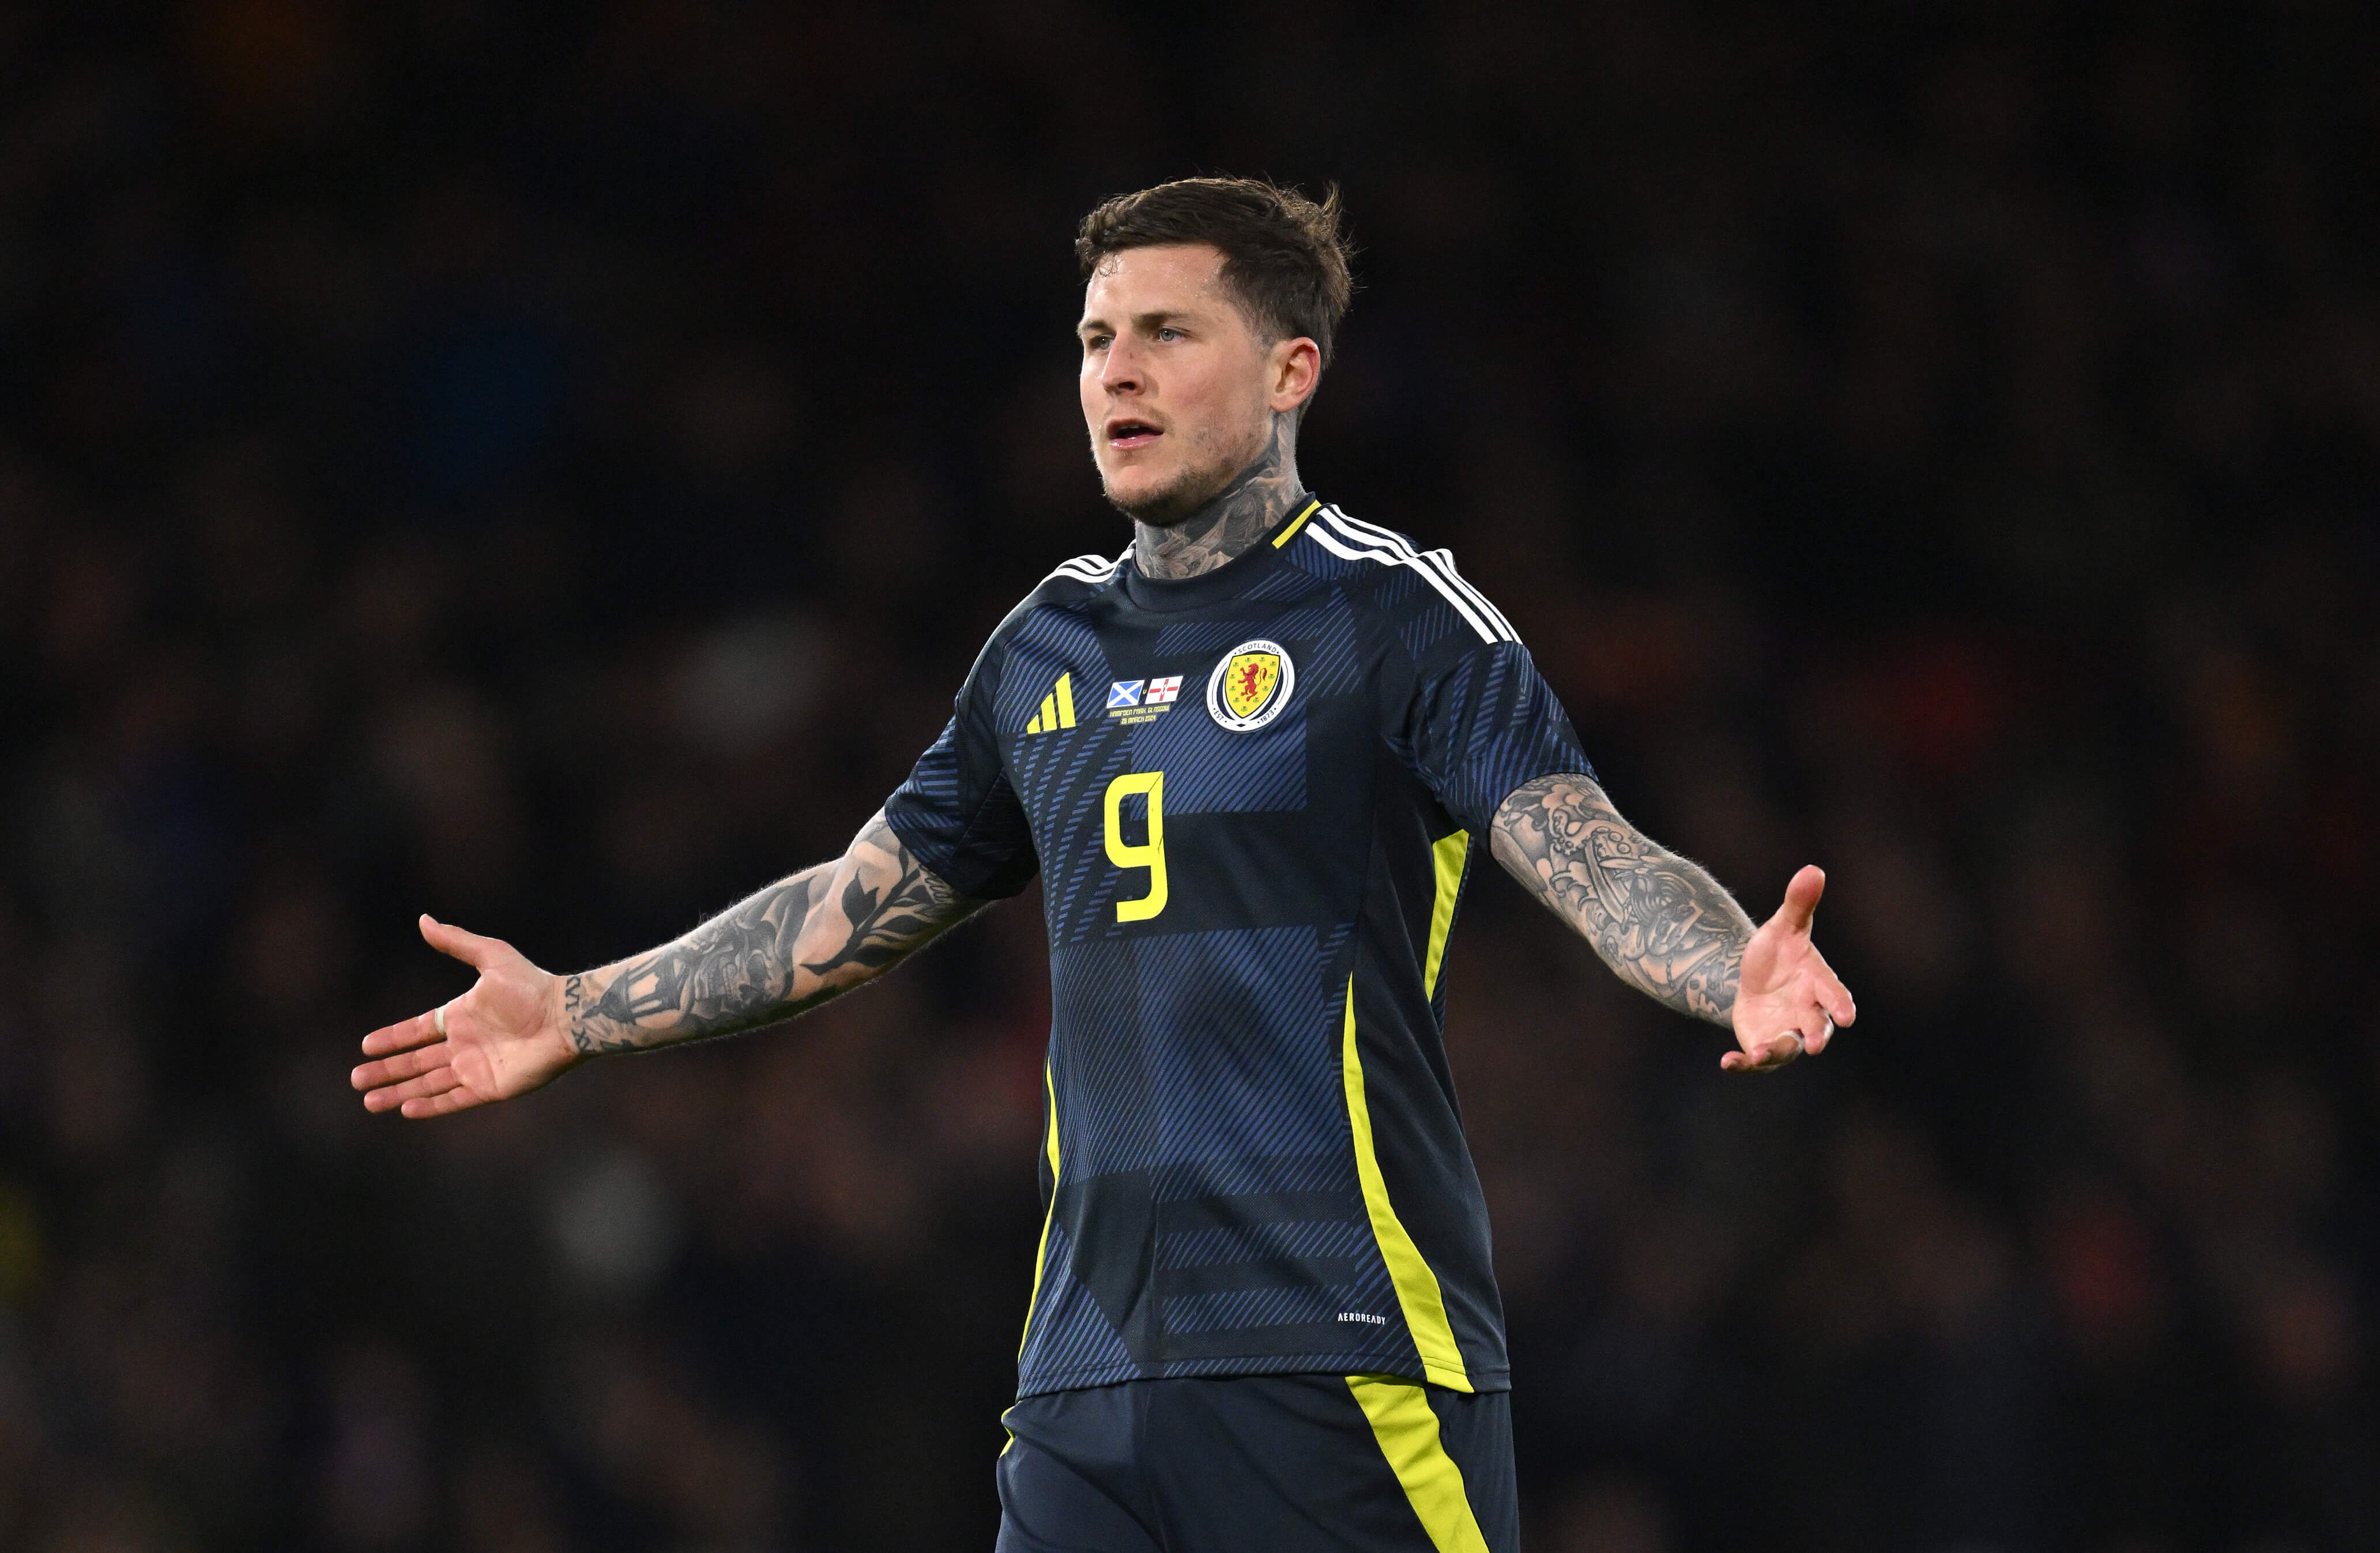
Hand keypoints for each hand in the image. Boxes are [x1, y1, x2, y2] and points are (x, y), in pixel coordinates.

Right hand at [352, 915, 578, 1117]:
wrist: (566, 1017)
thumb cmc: (532, 986)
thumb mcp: (492, 956)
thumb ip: (456, 940)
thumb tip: (423, 918)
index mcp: (462, 1015)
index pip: (418, 1030)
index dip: (393, 1038)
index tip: (366, 1045)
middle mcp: (465, 1043)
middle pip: (417, 1061)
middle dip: (386, 1071)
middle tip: (355, 1079)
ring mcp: (477, 1067)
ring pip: (429, 1083)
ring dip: (399, 1092)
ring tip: (369, 1101)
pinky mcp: (490, 1087)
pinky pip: (454, 1099)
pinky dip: (430, 1105)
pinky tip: (405, 1109)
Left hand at [1722, 865, 1855, 1073]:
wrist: (1750, 976)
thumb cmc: (1777, 952)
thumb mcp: (1783, 927)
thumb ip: (1798, 904)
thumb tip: (1813, 869)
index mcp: (1818, 984)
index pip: (1834, 995)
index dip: (1841, 1005)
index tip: (1848, 1016)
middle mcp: (1807, 1012)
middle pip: (1816, 1027)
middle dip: (1816, 1034)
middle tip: (1815, 1043)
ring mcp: (1786, 1032)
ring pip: (1787, 1047)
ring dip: (1776, 1051)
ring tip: (1760, 1052)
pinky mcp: (1762, 1044)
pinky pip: (1756, 1059)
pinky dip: (1743, 1063)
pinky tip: (1727, 1062)